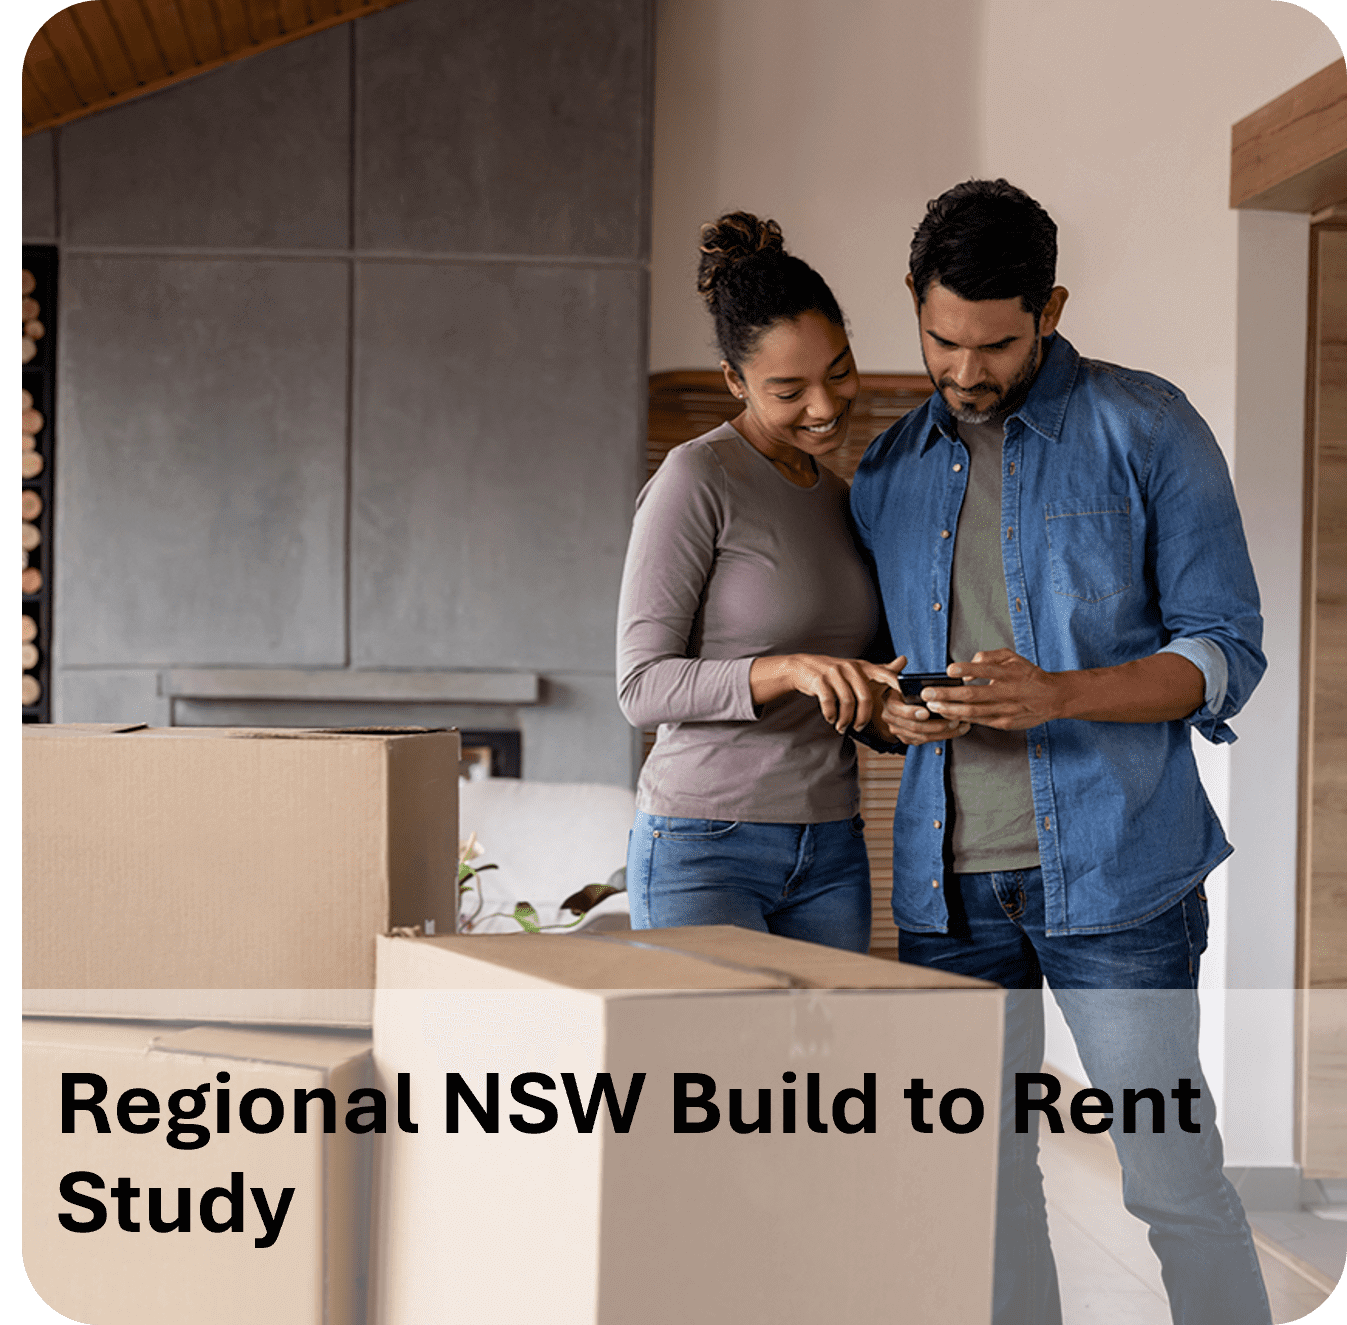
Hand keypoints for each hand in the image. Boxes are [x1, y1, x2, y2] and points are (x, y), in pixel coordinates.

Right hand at [750, 654, 904, 732]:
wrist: (801, 667)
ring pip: (847, 703)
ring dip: (845, 720)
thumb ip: (879, 669)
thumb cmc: (833, 672)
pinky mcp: (820, 680)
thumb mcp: (856, 668)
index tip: (904, 697)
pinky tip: (830, 718)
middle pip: (865, 697)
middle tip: (859, 728)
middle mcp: (850, 667)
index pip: (884, 673)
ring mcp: (834, 673)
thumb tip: (904, 660)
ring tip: (841, 727)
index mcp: (862, 666)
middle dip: (863, 718)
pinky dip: (831, 715)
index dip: (895, 684)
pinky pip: (830, 703)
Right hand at [876, 658, 972, 745]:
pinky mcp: (907, 738)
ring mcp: (899, 730)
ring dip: (943, 732)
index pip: (898, 710)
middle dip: (936, 725)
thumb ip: (895, 668)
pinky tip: (955, 730)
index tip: (927, 712)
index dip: (912, 712)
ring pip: (922, 737)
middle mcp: (891, 719)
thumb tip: (902, 659)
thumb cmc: (892, 688)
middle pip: (914, 727)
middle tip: (953, 719)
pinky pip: (925, 741)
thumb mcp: (888, 675)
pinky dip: (941, 737)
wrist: (887, 703)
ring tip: (959, 724)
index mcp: (888, 703)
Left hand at [919, 649, 1065, 730]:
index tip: (949, 670)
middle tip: (928, 693)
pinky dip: (962, 718)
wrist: (1053, 698)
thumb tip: (969, 664)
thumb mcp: (1013, 658)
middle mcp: (1007, 692)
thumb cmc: (1029, 675)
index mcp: (1010, 673)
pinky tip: (947, 714)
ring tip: (933, 705)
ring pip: (973, 712)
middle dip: (947, 695)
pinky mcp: (1004, 723)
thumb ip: (990, 657)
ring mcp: (1006, 710)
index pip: (986, 670)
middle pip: (973, 695)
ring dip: (950, 709)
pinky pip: (979, 721)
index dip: (966, 669)